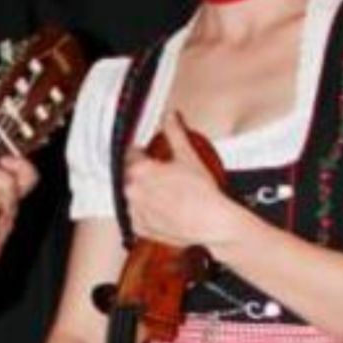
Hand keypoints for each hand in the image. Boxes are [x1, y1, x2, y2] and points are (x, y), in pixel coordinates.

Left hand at [123, 113, 240, 249]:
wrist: (212, 223)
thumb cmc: (202, 192)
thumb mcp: (188, 155)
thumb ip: (175, 132)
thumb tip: (170, 115)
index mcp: (140, 170)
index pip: (131, 153)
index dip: (143, 152)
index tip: (151, 154)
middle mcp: (132, 191)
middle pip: (131, 175)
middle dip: (143, 173)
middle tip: (163, 176)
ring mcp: (135, 211)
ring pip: (133, 196)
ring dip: (143, 192)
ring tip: (166, 193)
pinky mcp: (141, 228)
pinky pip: (137, 216)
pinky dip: (146, 212)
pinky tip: (163, 208)